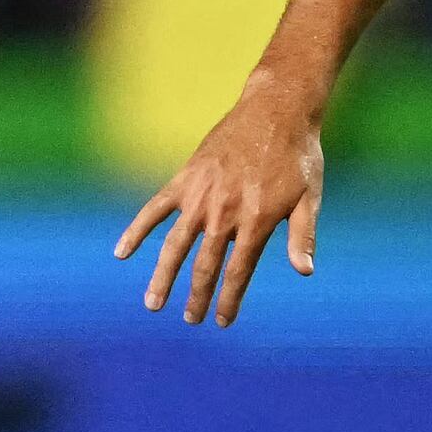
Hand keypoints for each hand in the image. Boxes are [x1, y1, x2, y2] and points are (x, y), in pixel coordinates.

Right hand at [115, 69, 325, 326]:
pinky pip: (155, 209)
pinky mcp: (185, 180)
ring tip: (153, 304)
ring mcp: (200, 196)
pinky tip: (121, 253)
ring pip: (175, 246)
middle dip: (196, 297)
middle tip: (191, 320)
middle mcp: (224, 212)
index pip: (238, 271)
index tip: (221, 322)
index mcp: (256, 220)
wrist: (273, 109)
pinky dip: (136, 230)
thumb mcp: (310, 196)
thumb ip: (303, 235)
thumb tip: (305, 273)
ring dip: (163, 277)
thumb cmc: (297, 155)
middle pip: (205, 266)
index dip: (229, 300)